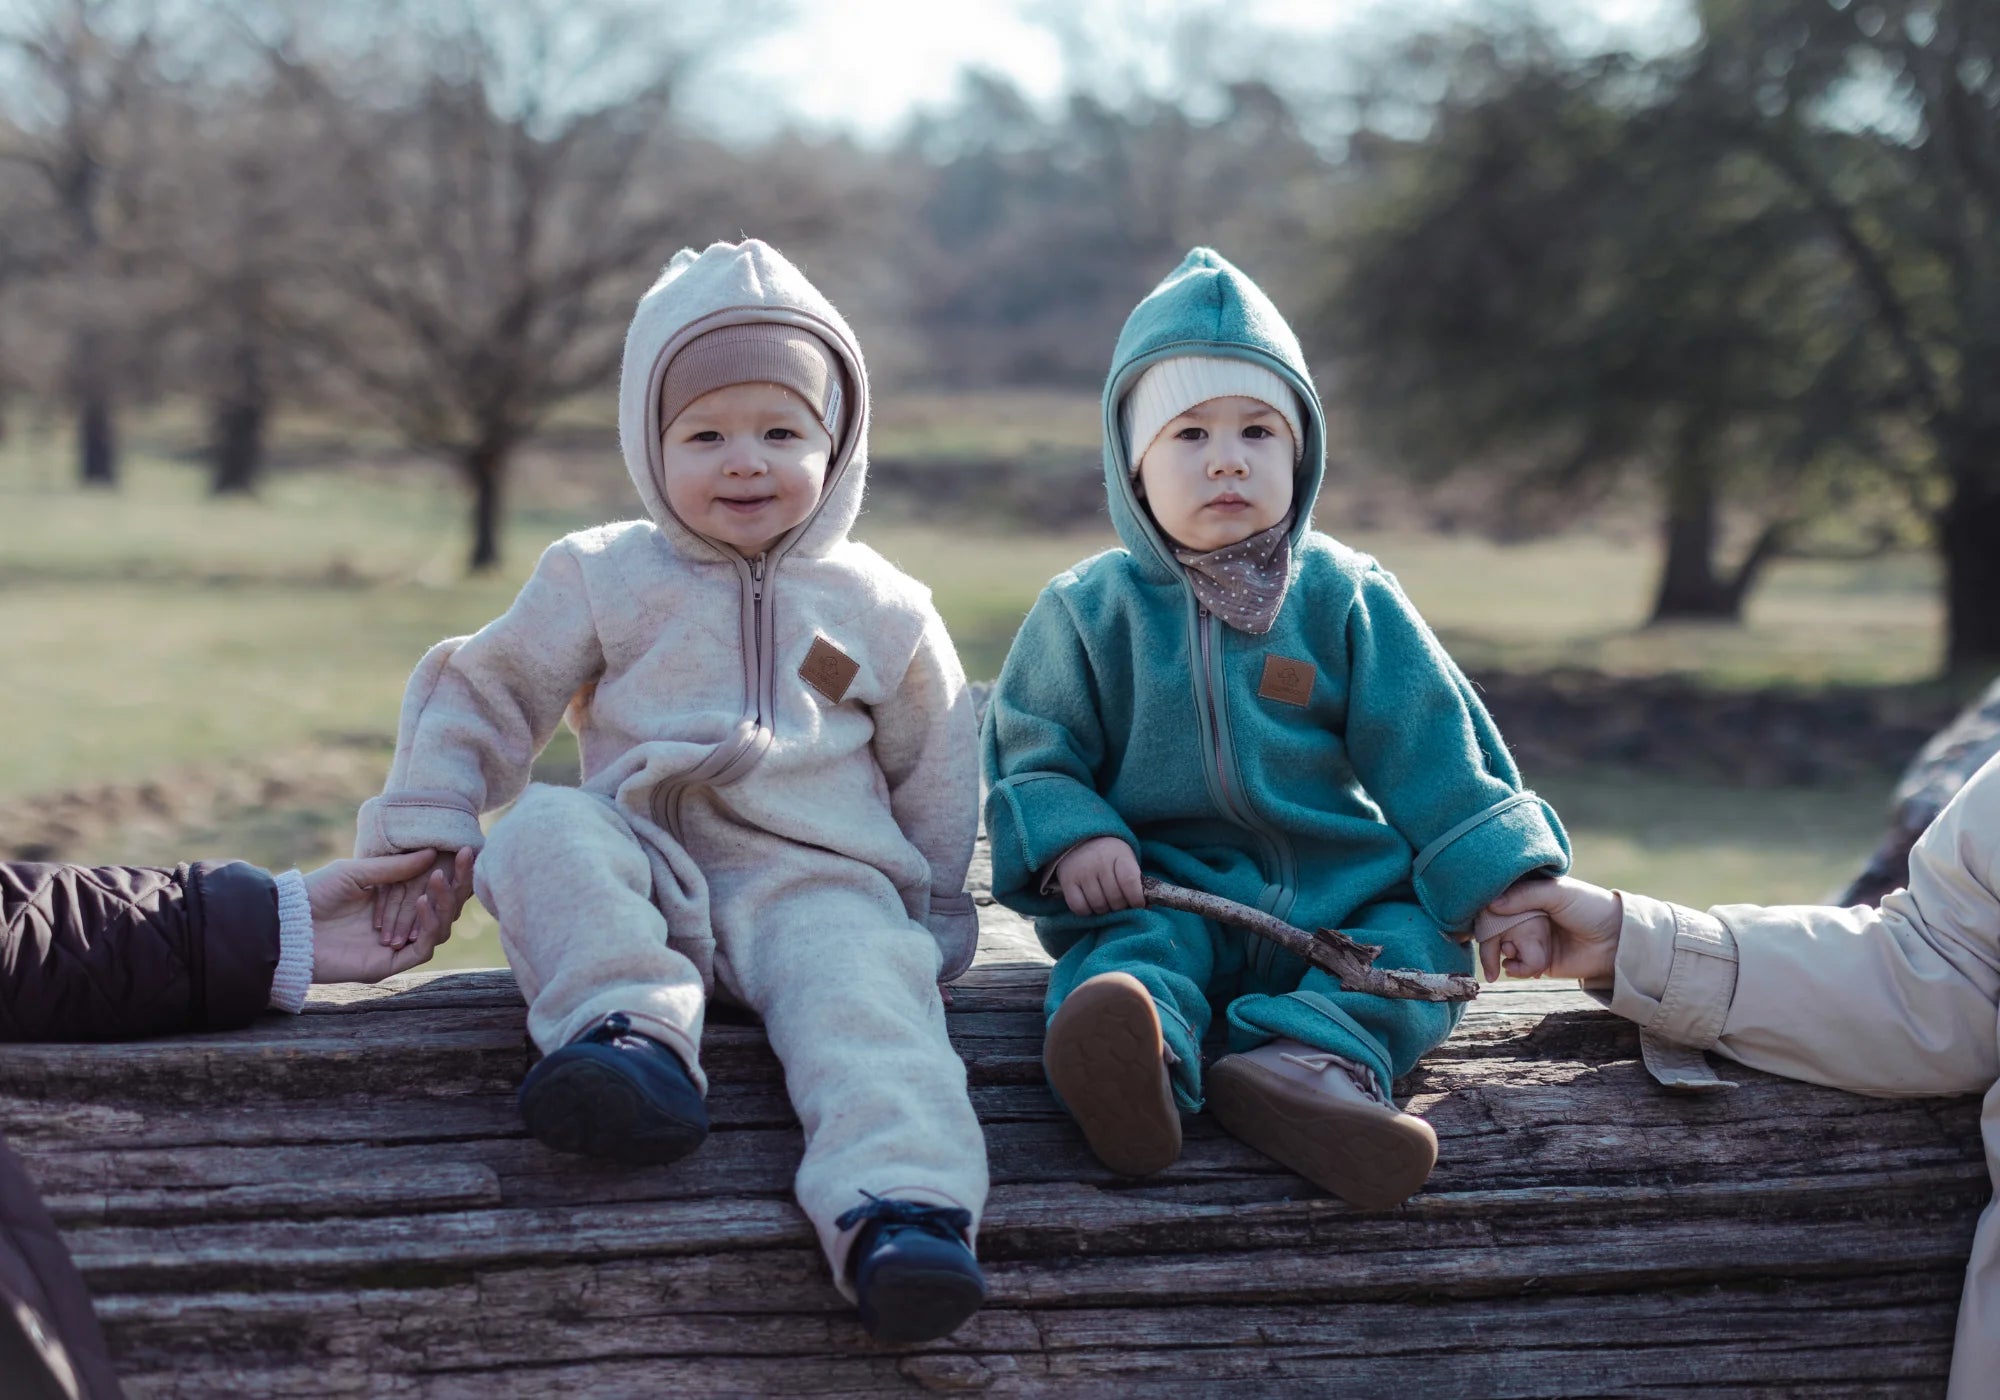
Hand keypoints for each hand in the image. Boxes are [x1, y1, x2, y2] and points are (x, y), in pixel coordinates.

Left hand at [311, 849, 475, 982]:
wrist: (287, 927)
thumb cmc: (315, 895)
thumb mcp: (357, 873)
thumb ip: (395, 867)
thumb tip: (434, 852)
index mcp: (393, 902)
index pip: (434, 889)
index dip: (453, 872)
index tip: (465, 850)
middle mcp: (400, 924)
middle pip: (445, 908)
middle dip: (458, 884)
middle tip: (465, 858)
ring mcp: (397, 945)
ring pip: (441, 928)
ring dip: (445, 902)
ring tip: (437, 878)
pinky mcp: (390, 964)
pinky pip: (424, 947)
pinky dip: (429, 925)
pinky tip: (422, 902)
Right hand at [1055, 837, 1143, 915]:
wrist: (1080, 840)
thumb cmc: (1109, 855)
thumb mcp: (1125, 858)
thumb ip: (1134, 879)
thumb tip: (1144, 907)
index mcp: (1119, 855)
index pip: (1130, 881)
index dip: (1136, 898)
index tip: (1138, 904)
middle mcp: (1099, 862)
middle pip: (1115, 898)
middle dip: (1121, 906)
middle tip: (1120, 904)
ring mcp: (1082, 872)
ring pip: (1098, 905)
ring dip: (1105, 910)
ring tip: (1106, 903)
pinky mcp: (1067, 881)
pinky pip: (1079, 907)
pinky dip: (1087, 911)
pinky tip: (1091, 903)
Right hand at [1473, 874, 1622, 982]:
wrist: (1616, 940)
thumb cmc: (1590, 907)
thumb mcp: (1558, 893)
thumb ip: (1525, 896)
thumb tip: (1491, 905)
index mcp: (1529, 895)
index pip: (1497, 901)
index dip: (1487, 911)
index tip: (1481, 919)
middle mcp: (1526, 916)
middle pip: (1494, 928)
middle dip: (1490, 941)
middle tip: (1491, 951)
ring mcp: (1531, 940)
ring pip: (1502, 948)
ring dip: (1504, 953)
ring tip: (1515, 954)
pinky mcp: (1537, 962)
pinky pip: (1515, 967)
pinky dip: (1515, 969)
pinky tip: (1523, 967)